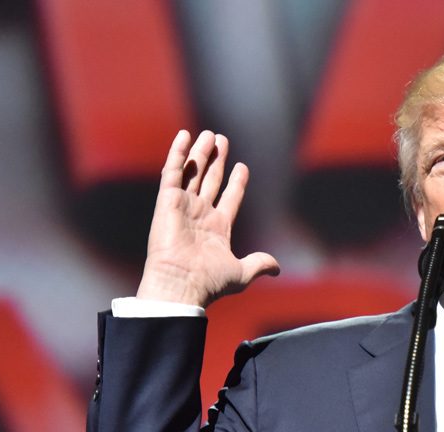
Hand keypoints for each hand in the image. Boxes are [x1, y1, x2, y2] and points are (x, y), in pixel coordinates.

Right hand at [136, 130, 279, 306]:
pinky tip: (185, 136)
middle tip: (222, 140)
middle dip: (217, 160)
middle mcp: (200, 215)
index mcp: (218, 229)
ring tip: (210, 134)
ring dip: (200, 153)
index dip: (236, 183)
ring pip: (193, 172)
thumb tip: (277, 267)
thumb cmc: (209, 282)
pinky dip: (178, 153)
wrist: (181, 284)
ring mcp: (183, 206)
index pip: (229, 198)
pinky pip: (172, 172)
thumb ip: (259, 264)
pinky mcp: (167, 201)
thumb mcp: (242, 273)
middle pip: (210, 180)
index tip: (242, 167)